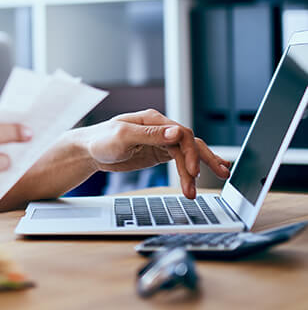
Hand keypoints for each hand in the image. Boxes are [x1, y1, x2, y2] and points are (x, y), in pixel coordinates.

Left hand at [84, 109, 230, 198]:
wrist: (87, 151)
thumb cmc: (100, 140)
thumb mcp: (123, 136)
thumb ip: (150, 134)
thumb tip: (176, 131)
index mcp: (153, 120)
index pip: (181, 133)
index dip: (190, 152)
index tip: (192, 171)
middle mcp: (160, 129)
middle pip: (189, 142)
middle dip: (204, 160)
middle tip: (220, 175)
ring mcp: (160, 142)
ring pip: (187, 153)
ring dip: (196, 170)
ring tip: (199, 189)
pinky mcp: (157, 154)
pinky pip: (179, 160)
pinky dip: (190, 169)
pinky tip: (200, 177)